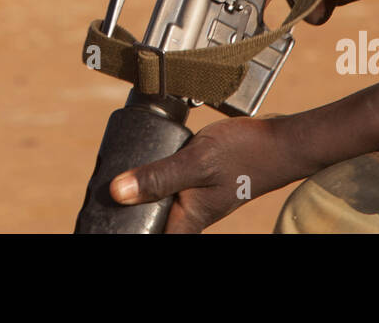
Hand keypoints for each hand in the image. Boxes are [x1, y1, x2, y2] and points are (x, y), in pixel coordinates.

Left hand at [108, 116, 300, 233]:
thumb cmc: (245, 152)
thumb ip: (158, 177)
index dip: (123, 232)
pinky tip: (143, 160)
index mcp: (188, 219)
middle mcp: (191, 214)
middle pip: (148, 222)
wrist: (281, 141)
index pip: (147, 237)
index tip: (99, 223)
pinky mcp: (200, 182)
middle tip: (97, 194)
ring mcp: (196, 198)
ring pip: (158, 203)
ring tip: (112, 177)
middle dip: (125, 212)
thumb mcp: (196, 161)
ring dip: (138, 194)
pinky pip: (168, 187)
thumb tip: (116, 192)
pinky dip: (153, 178)